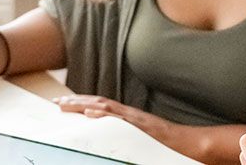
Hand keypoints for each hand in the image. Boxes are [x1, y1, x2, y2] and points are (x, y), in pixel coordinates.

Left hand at [53, 95, 176, 141]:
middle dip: (76, 102)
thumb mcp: (141, 136)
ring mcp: (135, 121)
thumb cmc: (166, 144)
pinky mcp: (141, 128)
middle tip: (56, 102)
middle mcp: (129, 115)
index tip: (62, 103)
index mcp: (128, 117)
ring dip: (84, 105)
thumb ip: (124, 132)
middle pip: (98, 103)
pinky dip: (106, 116)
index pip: (100, 105)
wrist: (189, 144)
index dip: (80, 102)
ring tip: (67, 105)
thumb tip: (103, 130)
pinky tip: (91, 115)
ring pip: (106, 109)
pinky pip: (122, 121)